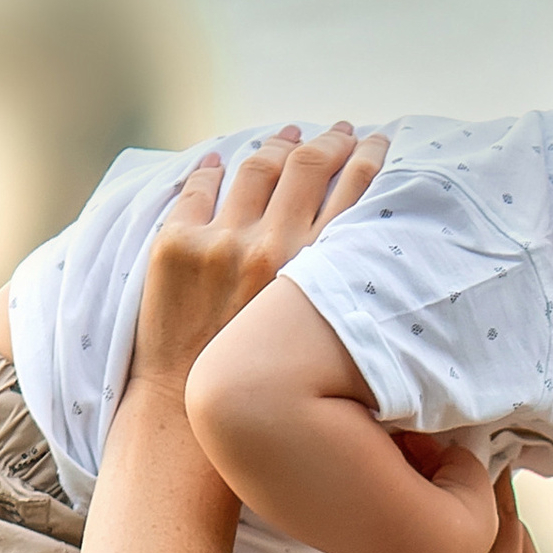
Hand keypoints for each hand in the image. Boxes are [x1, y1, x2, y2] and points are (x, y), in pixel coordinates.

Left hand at [127, 125, 385, 399]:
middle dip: (328, 142)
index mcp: (312, 274)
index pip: (352, 194)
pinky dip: (210, 169)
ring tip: (288, 135)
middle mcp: (269, 248)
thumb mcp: (315, 343)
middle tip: (339, 131)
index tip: (376, 142)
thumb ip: (336, 298)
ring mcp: (220, 242)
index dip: (367, 159)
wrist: (188, 422)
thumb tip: (366, 271)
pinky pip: (197, 189)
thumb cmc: (264, 393)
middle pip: (306, 167)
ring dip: (276, 144)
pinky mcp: (176, 245)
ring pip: (256, 169)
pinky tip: (220, 158)